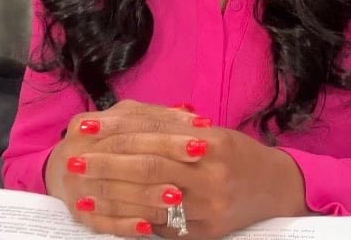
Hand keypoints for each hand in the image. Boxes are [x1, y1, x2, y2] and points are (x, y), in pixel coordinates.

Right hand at [45, 100, 206, 236]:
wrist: (64, 170)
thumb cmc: (106, 144)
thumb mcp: (125, 123)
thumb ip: (157, 118)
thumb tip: (195, 119)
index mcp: (88, 123)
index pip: (133, 125)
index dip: (168, 131)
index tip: (199, 139)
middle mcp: (75, 150)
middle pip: (124, 153)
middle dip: (162, 158)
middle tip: (195, 162)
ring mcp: (73, 183)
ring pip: (112, 190)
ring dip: (145, 194)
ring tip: (176, 198)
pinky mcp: (76, 213)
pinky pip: (102, 221)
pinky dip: (125, 224)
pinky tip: (148, 227)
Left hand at [46, 100, 307, 238]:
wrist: (275, 188)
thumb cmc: (236, 154)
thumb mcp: (210, 131)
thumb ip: (168, 127)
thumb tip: (117, 121)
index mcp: (211, 143)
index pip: (154, 137)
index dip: (117, 134)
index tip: (86, 131)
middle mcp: (210, 176)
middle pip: (148, 170)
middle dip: (107, 166)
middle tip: (75, 162)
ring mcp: (207, 209)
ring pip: (149, 203)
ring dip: (110, 198)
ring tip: (81, 193)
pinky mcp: (204, 234)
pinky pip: (160, 229)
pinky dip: (131, 221)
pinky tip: (108, 216)